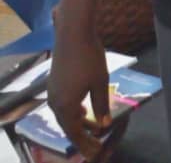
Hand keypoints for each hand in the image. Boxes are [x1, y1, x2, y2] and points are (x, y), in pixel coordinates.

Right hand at [46, 31, 110, 160]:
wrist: (73, 34)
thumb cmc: (89, 58)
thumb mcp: (100, 83)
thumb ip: (102, 106)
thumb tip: (104, 125)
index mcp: (65, 106)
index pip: (75, 133)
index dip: (85, 144)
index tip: (96, 153)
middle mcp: (55, 103)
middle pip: (68, 126)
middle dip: (83, 136)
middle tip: (96, 146)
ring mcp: (52, 93)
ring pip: (65, 115)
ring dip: (79, 123)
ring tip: (92, 129)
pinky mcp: (54, 83)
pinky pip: (63, 105)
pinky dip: (74, 112)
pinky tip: (83, 110)